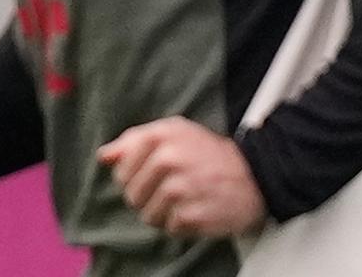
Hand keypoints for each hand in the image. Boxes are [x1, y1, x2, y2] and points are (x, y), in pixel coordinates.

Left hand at [98, 117, 264, 238]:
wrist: (257, 175)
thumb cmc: (210, 155)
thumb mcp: (176, 133)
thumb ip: (136, 140)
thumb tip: (104, 156)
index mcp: (163, 136)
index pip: (122, 169)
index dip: (136, 176)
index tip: (158, 173)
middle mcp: (170, 158)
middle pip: (132, 195)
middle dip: (150, 197)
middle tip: (178, 187)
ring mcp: (181, 188)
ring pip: (148, 216)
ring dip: (167, 214)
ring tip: (189, 199)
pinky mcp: (191, 214)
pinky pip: (170, 228)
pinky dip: (183, 224)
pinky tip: (199, 209)